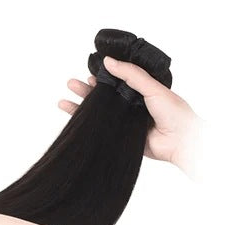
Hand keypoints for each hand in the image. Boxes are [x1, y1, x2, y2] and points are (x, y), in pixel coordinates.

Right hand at [59, 57, 203, 178]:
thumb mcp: (152, 87)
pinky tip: (76, 123)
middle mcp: (131, 106)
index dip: (101, 78)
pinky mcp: (122, 138)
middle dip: (86, 92)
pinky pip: (103, 132)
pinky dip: (89, 128)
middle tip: (72, 85)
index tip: (87, 74)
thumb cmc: (174, 112)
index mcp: (140, 91)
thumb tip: (108, 61)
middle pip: (104, 97)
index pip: (116, 81)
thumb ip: (131, 74)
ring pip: (100, 114)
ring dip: (83, 109)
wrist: (181, 141)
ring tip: (65, 102)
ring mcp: (125, 123)